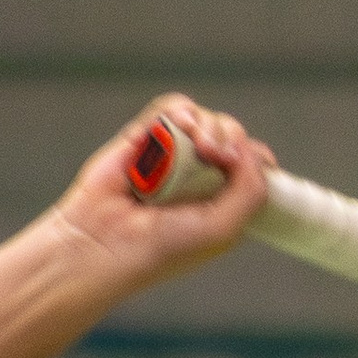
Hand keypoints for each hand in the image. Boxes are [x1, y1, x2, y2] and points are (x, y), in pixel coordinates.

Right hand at [46, 93, 275, 293]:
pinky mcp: (144, 138)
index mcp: (220, 202)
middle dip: (230, 137)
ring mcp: (171, 156)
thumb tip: (249, 147)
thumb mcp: (222, 230)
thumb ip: (251, 190)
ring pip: (205, 118)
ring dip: (208, 124)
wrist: (102, 243)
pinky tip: (180, 126)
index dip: (256, 156)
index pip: (252, 164)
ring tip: (198, 146)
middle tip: (216, 156)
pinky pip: (172, 108)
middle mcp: (198, 177)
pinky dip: (179, 111)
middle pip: (231, 134)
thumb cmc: (159, 249)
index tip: (249, 166)